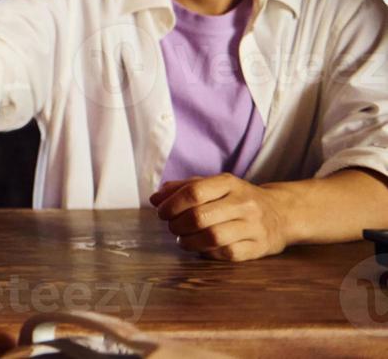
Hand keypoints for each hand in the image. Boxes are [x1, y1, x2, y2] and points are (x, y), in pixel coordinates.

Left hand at [151, 173, 290, 261]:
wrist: (282, 213)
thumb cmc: (237, 198)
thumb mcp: (214, 185)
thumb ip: (183, 188)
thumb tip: (155, 199)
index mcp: (229, 183)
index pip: (194, 192)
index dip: (171, 204)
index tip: (161, 212)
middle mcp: (244, 203)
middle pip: (199, 217)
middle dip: (177, 225)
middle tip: (172, 227)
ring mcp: (254, 226)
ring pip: (212, 237)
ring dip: (188, 241)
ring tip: (182, 239)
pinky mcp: (259, 247)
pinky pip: (227, 253)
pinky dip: (208, 253)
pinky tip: (202, 248)